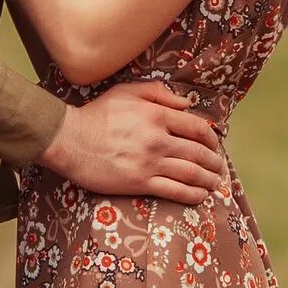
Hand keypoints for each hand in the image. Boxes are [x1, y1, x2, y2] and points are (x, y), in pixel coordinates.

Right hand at [40, 80, 229, 206]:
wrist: (69, 140)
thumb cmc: (96, 114)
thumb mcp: (126, 91)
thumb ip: (159, 93)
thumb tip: (187, 103)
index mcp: (156, 115)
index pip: (196, 128)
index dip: (211, 138)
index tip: (215, 145)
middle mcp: (157, 139)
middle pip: (198, 153)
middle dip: (215, 162)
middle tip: (219, 167)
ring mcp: (150, 163)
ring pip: (191, 174)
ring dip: (209, 180)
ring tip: (215, 183)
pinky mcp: (140, 183)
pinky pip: (175, 191)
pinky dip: (193, 195)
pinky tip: (200, 196)